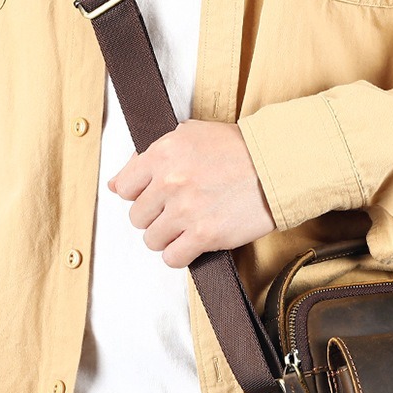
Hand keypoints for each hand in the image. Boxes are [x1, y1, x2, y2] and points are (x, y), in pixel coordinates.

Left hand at [107, 119, 276, 267]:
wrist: (276, 166)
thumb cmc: (238, 149)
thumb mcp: (190, 134)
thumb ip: (149, 154)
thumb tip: (115, 184)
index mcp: (163, 153)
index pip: (123, 187)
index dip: (139, 194)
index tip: (156, 196)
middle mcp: (169, 181)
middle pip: (137, 216)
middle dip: (155, 215)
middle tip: (178, 209)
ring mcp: (186, 210)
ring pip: (152, 239)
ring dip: (168, 236)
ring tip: (189, 225)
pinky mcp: (204, 235)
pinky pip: (172, 258)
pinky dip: (181, 254)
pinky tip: (194, 243)